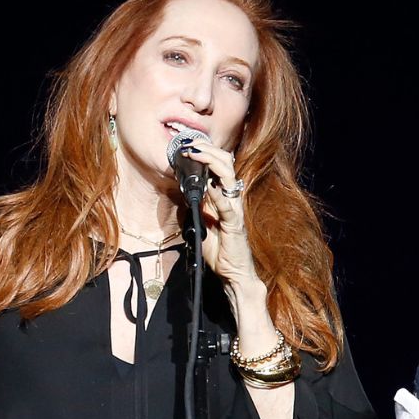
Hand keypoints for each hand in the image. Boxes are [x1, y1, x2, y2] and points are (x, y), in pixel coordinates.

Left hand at [178, 136, 256, 287]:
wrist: (233, 273)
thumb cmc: (219, 251)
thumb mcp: (200, 224)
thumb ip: (195, 207)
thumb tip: (183, 191)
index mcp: (222, 196)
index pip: (218, 166)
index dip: (205, 152)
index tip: (188, 145)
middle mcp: (230, 198)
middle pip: (226, 164)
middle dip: (208, 150)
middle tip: (191, 144)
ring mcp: (234, 209)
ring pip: (229, 177)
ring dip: (212, 162)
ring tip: (197, 154)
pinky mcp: (235, 224)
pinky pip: (227, 205)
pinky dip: (218, 194)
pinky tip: (210, 186)